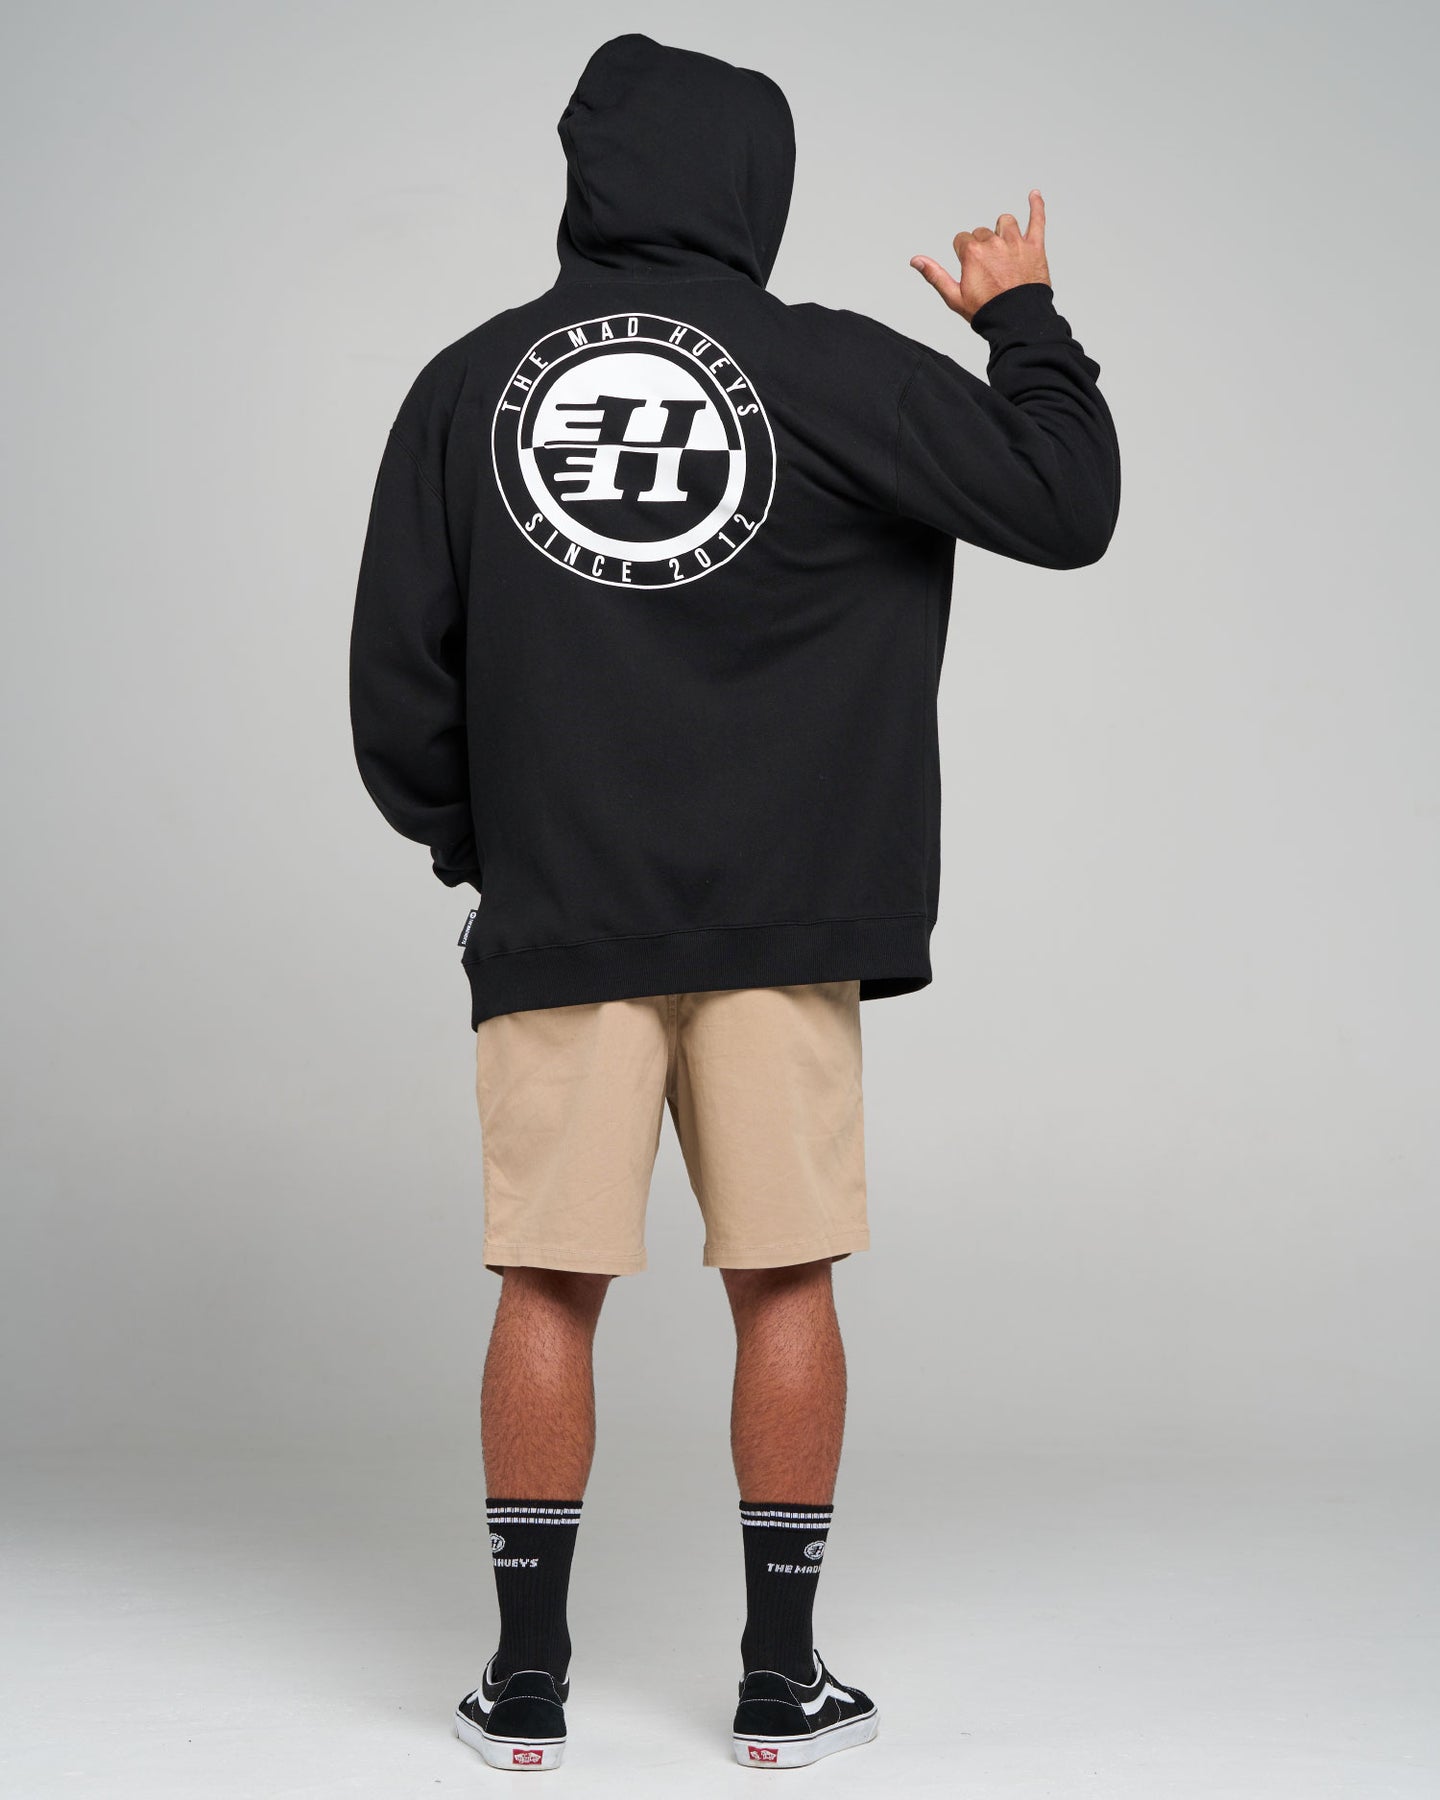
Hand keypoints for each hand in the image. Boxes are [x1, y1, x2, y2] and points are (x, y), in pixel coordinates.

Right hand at [910, 189, 1050, 321]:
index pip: (962, 239)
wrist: (1017, 321)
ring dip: (1003, 231)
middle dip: (982, 246)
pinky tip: (1034, 195)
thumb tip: (916, 261)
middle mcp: (993, 243)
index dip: (964, 254)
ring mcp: (1015, 243)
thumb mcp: (954, 297)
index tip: (971, 268)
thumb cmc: (987, 312)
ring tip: (1004, 250)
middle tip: (989, 269)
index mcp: (973, 253)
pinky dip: (1036, 206)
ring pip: (1005, 223)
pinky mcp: (1035, 247)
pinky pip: (1037, 220)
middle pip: (982, 232)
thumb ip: (935, 275)